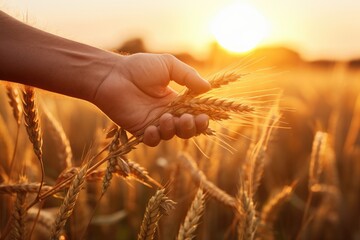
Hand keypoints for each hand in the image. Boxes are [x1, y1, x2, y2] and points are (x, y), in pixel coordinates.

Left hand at [93, 53, 210, 145]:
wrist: (112, 75)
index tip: (204, 116)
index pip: (194, 114)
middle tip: (187, 119)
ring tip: (165, 117)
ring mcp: (153, 123)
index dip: (201, 119)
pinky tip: (152, 127)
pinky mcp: (139, 129)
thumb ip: (188, 76)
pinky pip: (152, 141)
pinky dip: (155, 137)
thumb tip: (208, 88)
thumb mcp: (168, 65)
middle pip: (187, 129)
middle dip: (191, 128)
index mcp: (176, 100)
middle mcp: (167, 113)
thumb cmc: (138, 67)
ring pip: (171, 135)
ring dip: (173, 129)